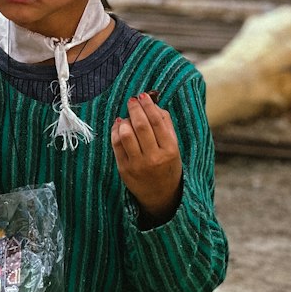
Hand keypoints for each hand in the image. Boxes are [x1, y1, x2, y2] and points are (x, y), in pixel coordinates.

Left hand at [111, 93, 182, 225]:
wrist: (160, 195)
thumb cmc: (168, 166)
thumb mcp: (174, 147)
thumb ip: (166, 125)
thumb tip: (152, 104)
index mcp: (170, 150)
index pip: (157, 121)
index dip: (148, 106)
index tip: (143, 96)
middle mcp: (154, 157)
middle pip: (141, 126)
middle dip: (135, 108)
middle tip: (132, 100)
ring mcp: (137, 164)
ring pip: (126, 134)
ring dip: (125, 120)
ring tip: (127, 116)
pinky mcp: (124, 169)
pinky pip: (116, 145)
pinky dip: (116, 131)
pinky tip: (118, 125)